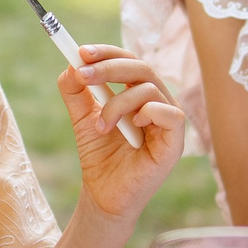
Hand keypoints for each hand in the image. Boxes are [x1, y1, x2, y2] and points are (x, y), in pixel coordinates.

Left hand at [58, 45, 187, 220]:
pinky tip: (132, 126)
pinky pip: (169, 113)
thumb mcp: (82, 117)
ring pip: (148, 89)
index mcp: (138, 92)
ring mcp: (169, 121)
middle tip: (82, 74)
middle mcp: (157, 101)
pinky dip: (147, 112)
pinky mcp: (176, 141)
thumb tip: (71, 65)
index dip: (107, 52)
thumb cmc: (99, 155)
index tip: (81, 52)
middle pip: (141, 67)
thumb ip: (76, 91)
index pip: (128, 60)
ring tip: (101, 127)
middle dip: (108, 67)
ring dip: (117, 104)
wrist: (103, 195)